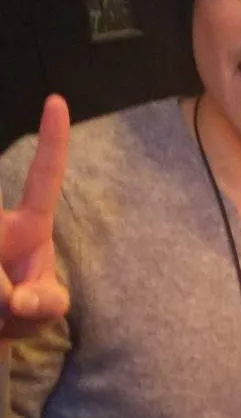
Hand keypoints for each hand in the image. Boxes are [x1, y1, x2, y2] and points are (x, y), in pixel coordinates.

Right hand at [0, 96, 70, 342]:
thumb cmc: (25, 308)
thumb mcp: (45, 309)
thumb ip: (42, 303)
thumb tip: (15, 299)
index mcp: (29, 225)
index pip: (44, 177)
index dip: (53, 141)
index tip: (57, 102)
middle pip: (3, 234)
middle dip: (7, 288)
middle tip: (12, 307)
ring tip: (0, 316)